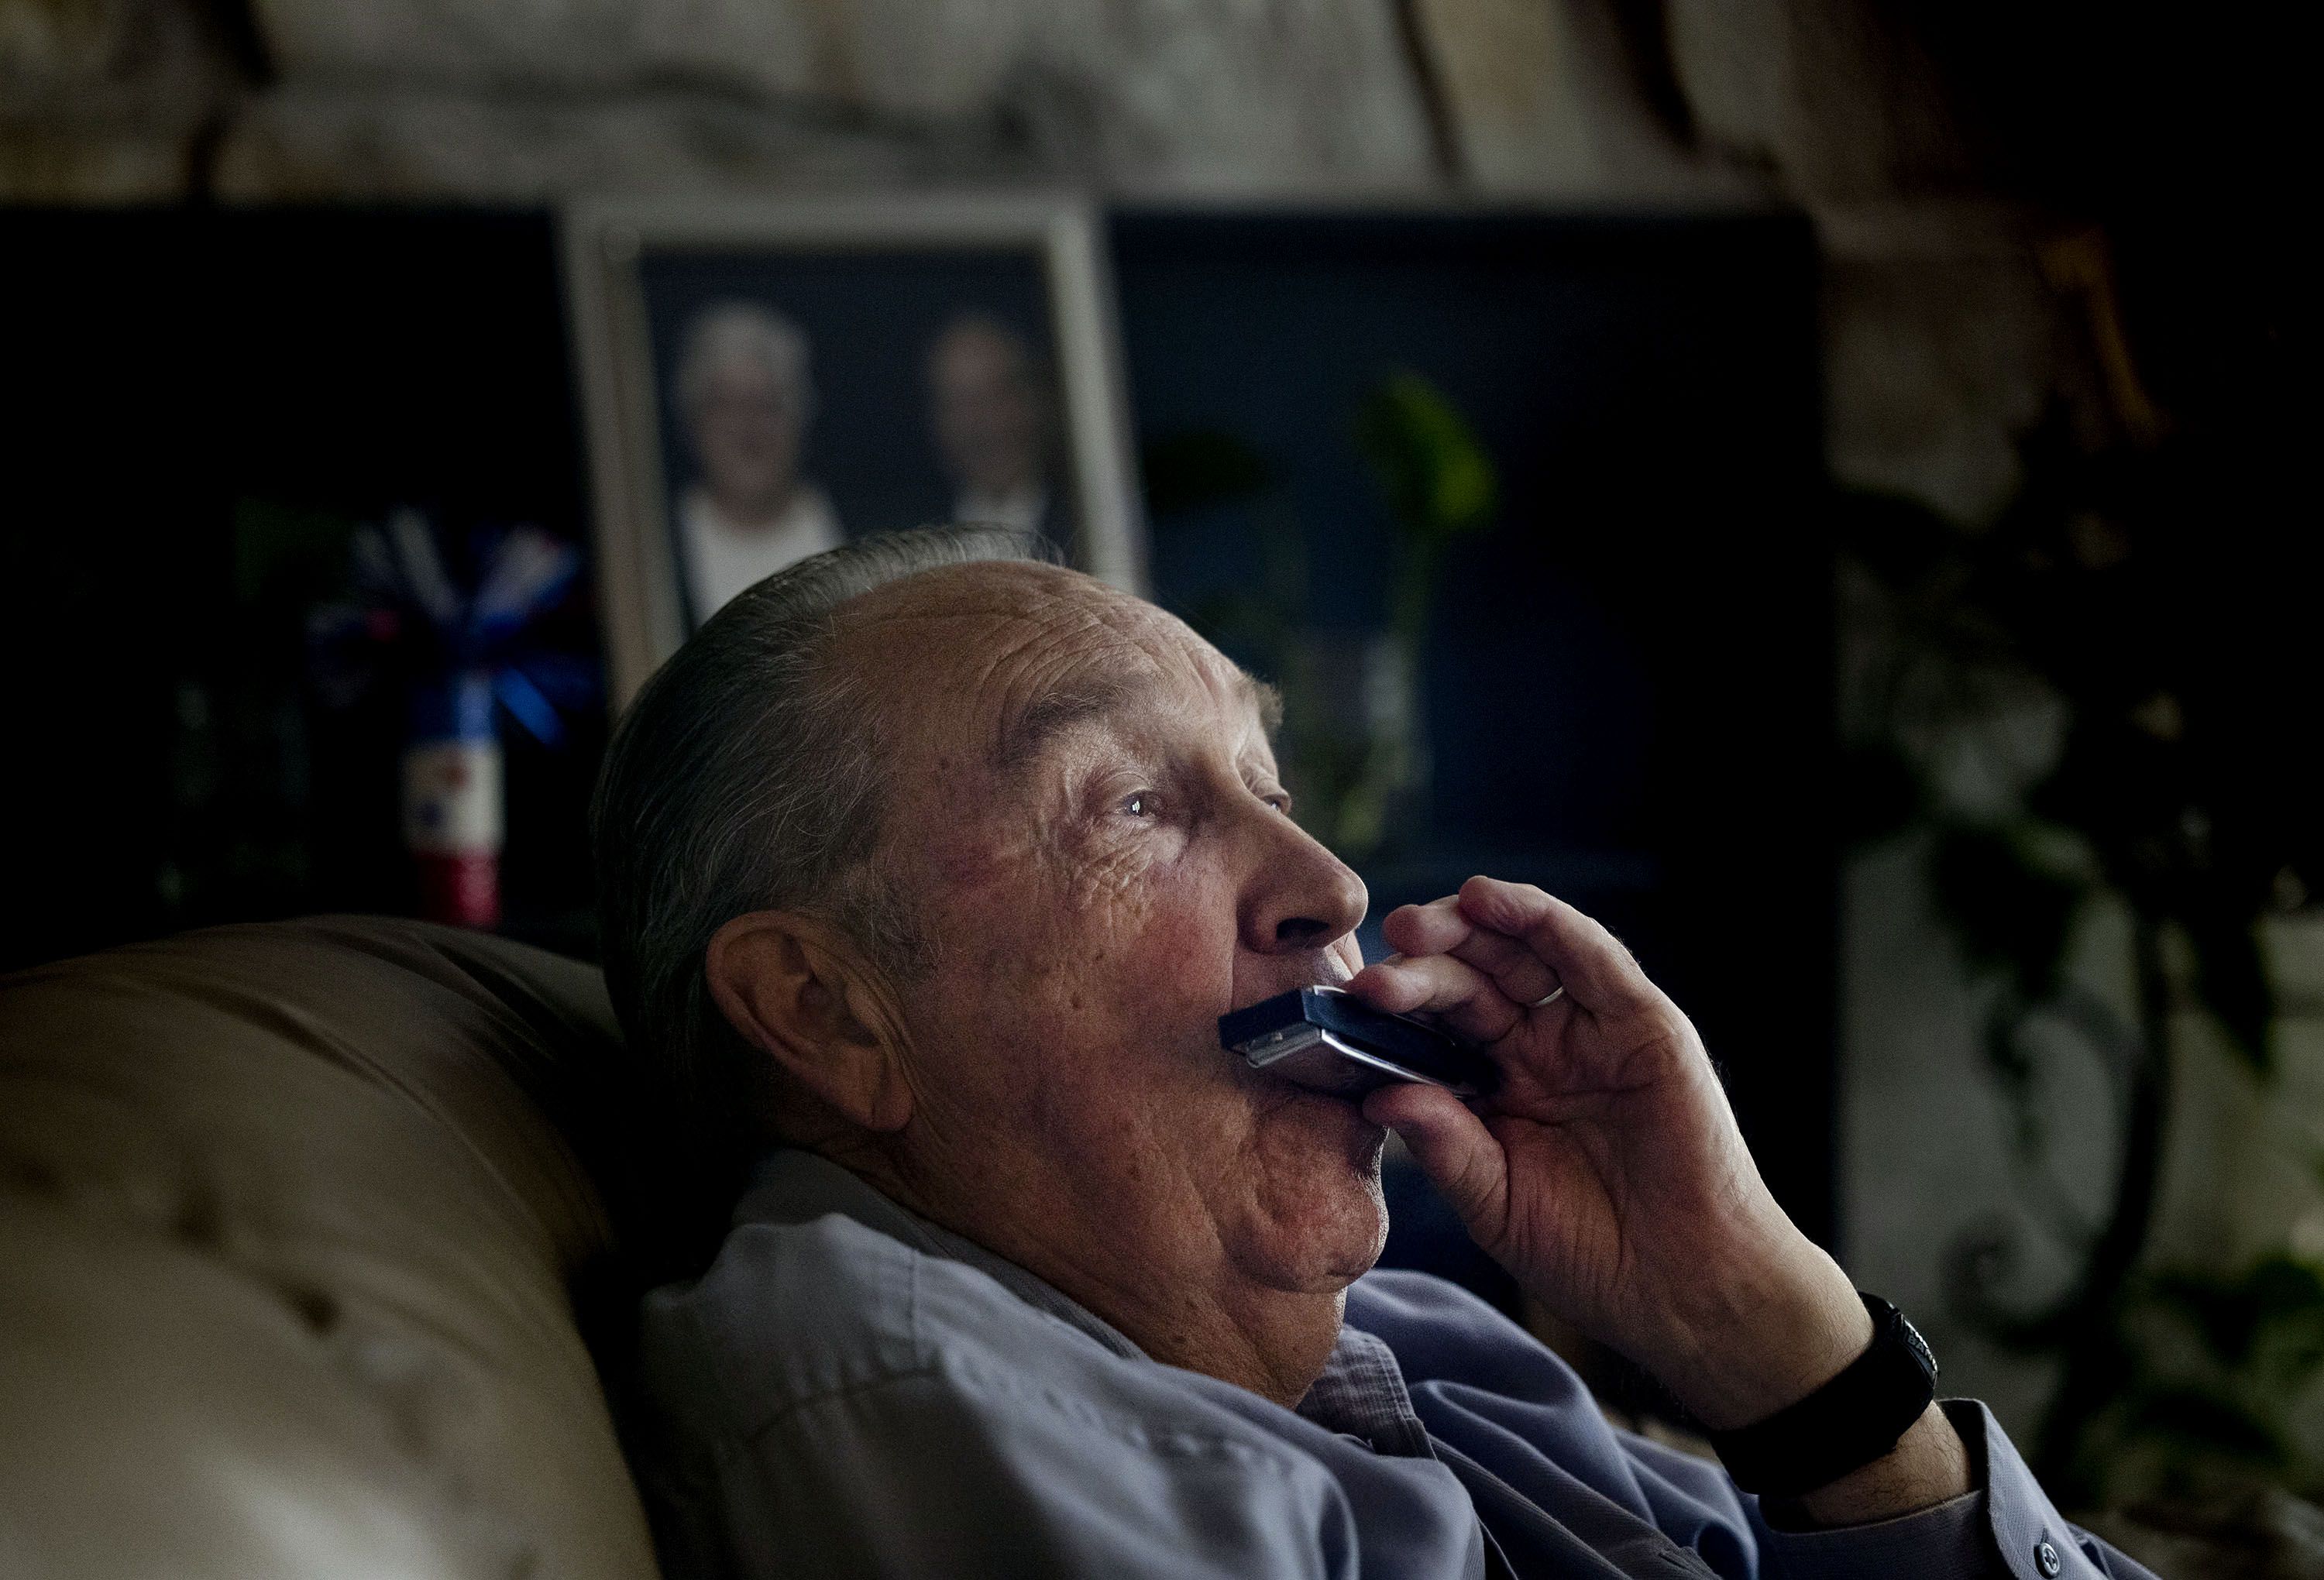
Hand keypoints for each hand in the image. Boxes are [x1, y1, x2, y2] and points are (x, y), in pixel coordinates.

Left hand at [1349, 877, 1869, 1430]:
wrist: (1684, 1290)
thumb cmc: (1591, 1253)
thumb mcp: (1495, 1203)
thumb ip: (1445, 1145)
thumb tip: (1378, 1093)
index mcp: (1499, 1088)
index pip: (1437, 1027)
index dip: (1394, 1010)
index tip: (1347, 1006)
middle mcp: (1541, 1048)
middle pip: (1471, 979)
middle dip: (1420, 964)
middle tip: (1375, 971)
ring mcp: (1591, 1031)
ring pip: (1522, 952)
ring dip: (1467, 927)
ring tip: (1414, 925)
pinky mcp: (1643, 1022)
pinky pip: (1588, 956)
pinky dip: (1540, 919)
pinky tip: (1490, 901)